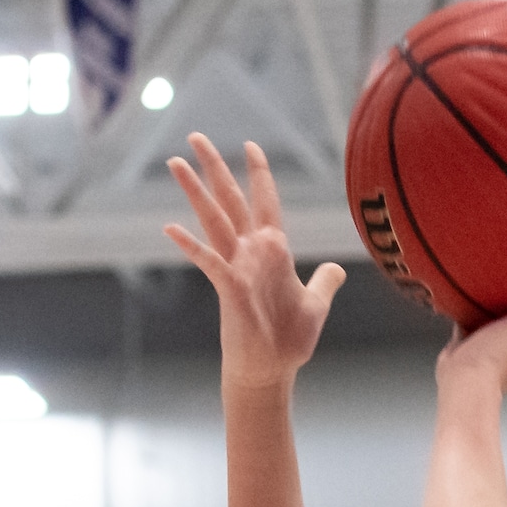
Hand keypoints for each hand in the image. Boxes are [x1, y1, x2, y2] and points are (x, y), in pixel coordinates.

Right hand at [163, 133, 346, 387]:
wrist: (272, 370)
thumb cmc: (291, 340)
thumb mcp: (316, 303)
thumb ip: (325, 282)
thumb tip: (335, 269)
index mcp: (274, 249)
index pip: (265, 202)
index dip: (260, 174)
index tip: (251, 145)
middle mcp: (252, 252)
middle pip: (231, 200)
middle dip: (215, 167)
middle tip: (194, 136)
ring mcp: (238, 266)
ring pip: (215, 219)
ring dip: (196, 191)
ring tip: (175, 162)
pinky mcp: (230, 288)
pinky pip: (209, 260)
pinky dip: (191, 245)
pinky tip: (170, 228)